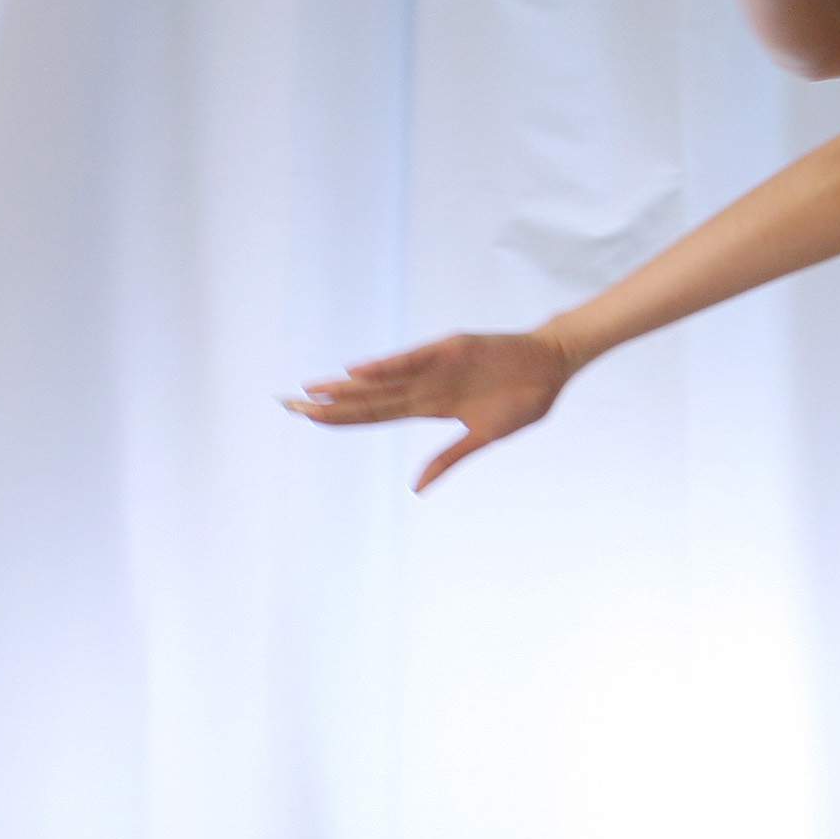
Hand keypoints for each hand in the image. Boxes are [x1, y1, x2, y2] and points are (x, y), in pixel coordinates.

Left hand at [287, 329, 572, 490]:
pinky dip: (386, 367)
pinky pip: (412, 360)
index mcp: (430, 407)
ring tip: (310, 392)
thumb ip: (449, 459)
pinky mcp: (451, 349)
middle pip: (367, 397)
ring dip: (347, 387)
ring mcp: (435, 366)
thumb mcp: (484, 436)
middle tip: (286, 405)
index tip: (308, 420)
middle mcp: (424, 386)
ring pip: (381, 379)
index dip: (341, 418)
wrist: (553, 365)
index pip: (374, 414)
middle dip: (329, 404)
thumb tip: (417, 489)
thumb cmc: (524, 399)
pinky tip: (357, 372)